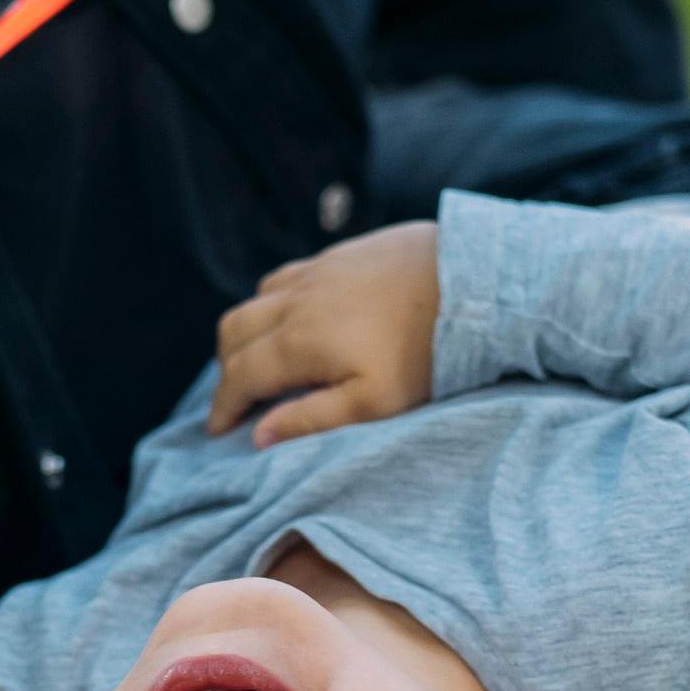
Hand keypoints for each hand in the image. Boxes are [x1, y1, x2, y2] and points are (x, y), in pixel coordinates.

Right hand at [207, 221, 439, 447]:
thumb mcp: (374, 403)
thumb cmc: (427, 351)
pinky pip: (285, 276)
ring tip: (261, 360)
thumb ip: (312, 420)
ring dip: (245, 333)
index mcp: (298, 342)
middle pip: (233, 332)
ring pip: (255, 300)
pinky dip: (272, 303)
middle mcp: (295, 301)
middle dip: (224, 369)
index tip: (217, 431)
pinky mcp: (340, 253)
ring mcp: (316, 271)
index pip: (239, 376)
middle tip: (236, 399)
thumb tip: (259, 437)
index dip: (222, 408)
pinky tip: (295, 317)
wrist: (472, 280)